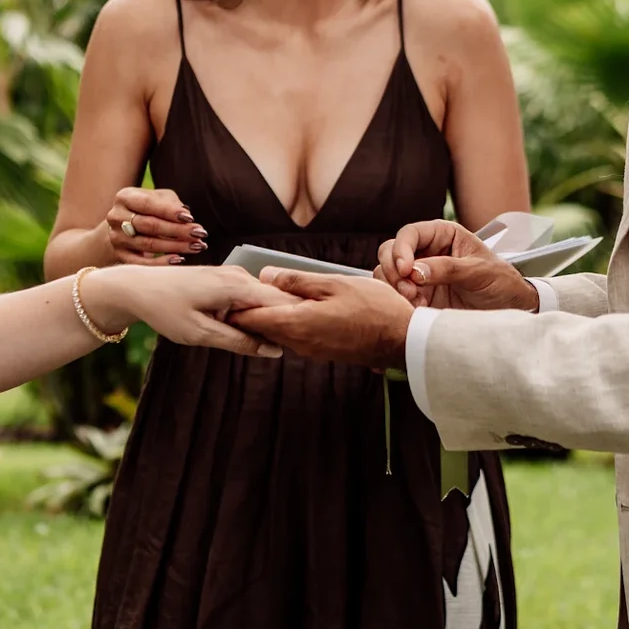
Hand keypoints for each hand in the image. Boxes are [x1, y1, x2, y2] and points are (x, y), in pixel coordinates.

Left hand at [84, 264, 286, 356]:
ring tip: (265, 343)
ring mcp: (233, 275)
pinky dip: (253, 315)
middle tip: (285, 349)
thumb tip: (273, 350)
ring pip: (265, 301)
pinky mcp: (226, 280)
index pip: (283, 303)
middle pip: (278, 301)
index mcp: (237, 286)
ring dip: (267, 321)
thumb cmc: (165, 309)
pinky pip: (251, 298)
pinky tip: (245, 332)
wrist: (137, 287)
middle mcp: (240, 275)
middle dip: (283, 324)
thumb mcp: (201, 333)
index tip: (297, 345)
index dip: (293, 324)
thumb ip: (239, 342)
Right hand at [98, 186, 205, 265]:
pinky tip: (179, 259)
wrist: (123, 225)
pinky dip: (161, 263)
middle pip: (150, 225)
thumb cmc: (147, 208)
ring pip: (148, 244)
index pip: (148, 204)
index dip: (170, 211)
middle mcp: (116, 217)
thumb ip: (171, 204)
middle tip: (200, 233)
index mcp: (124, 197)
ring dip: (176, 246)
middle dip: (178, 230)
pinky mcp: (120, 255)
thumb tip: (187, 219)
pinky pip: (141, 263)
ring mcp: (116, 237)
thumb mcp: (158, 198)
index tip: (190, 218)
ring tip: (197, 246)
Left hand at [228, 270, 413, 368]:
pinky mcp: (322, 352)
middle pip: (262, 328)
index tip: (226, 295)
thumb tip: (265, 275)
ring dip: (271, 317)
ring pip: (279, 333)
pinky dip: (288, 323)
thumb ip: (297, 281)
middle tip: (242, 292)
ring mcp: (311, 350)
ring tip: (268, 295)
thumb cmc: (373, 307)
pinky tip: (297, 307)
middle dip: (250, 311)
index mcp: (297, 324)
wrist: (402, 340)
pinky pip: (295, 337)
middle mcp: (299, 343)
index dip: (236, 307)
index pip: (252, 320)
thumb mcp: (334, 284)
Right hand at [377, 219, 538, 311]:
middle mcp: (427, 252)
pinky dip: (399, 302)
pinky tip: (418, 308)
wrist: (510, 310)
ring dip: (394, 287)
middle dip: (393, 269)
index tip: (405, 269)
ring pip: (387, 273)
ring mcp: (419, 275)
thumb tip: (416, 271)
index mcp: (443, 235)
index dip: (402, 249)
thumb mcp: (480, 272)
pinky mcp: (418, 296)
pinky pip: (395, 295)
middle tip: (408, 289)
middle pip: (390, 251)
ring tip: (415, 300)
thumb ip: (448, 268)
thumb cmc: (501, 282)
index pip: (410, 233)